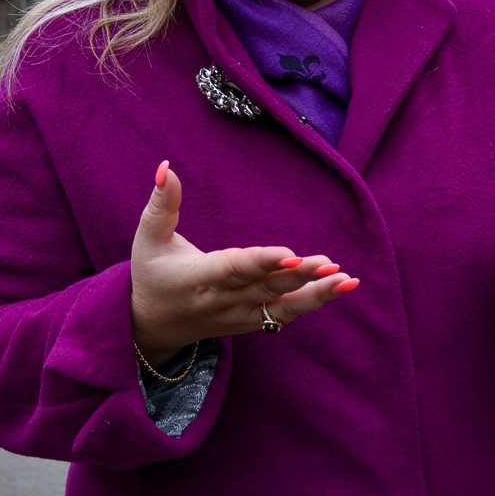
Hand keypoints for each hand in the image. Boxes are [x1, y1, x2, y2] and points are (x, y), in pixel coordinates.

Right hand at [130, 161, 357, 366]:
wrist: (151, 327)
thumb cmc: (152, 275)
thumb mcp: (148, 239)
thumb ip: (161, 204)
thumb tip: (166, 167)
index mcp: (199, 278)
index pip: (235, 269)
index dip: (262, 262)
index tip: (290, 255)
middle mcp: (223, 301)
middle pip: (266, 289)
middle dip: (299, 277)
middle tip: (329, 262)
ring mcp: (240, 316)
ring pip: (282, 307)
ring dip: (316, 295)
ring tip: (346, 280)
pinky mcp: (252, 322)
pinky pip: (285, 314)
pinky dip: (314, 302)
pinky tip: (341, 286)